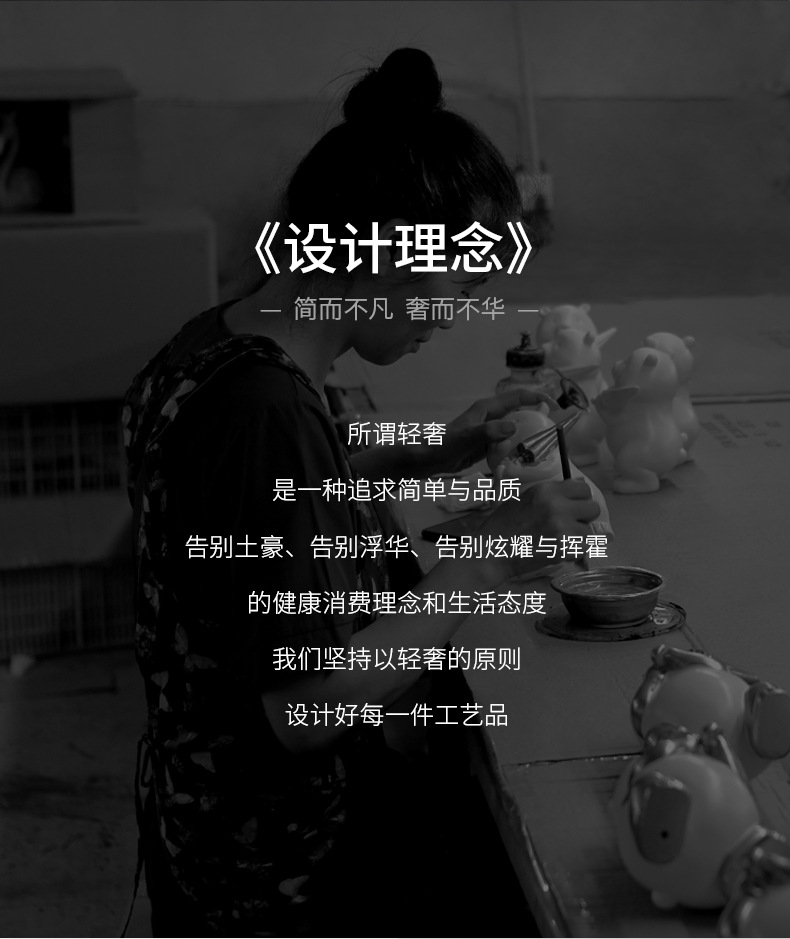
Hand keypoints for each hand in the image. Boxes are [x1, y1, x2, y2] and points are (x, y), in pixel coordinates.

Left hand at [415, 388, 555, 476]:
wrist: (425, 459)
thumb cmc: (442, 446)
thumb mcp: (465, 439)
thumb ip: (487, 432)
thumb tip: (512, 427)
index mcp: (487, 409)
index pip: (518, 397)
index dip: (537, 398)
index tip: (554, 407)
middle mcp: (490, 417)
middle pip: (520, 413)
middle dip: (538, 419)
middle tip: (553, 433)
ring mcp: (489, 432)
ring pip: (515, 430)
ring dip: (529, 437)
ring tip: (543, 448)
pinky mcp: (486, 445)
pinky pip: (507, 445)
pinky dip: (517, 450)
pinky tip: (523, 461)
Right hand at [476, 479, 600, 581]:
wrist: (491, 551)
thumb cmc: (502, 525)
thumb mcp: (521, 498)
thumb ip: (547, 494)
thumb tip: (569, 490)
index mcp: (546, 490)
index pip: (583, 488)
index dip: (580, 499)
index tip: (573, 508)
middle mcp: (556, 504)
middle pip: (592, 508)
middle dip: (583, 519)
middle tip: (569, 526)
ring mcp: (561, 526)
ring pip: (589, 531)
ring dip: (578, 538)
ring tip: (560, 541)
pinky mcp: (563, 546)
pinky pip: (583, 548)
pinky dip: (573, 553)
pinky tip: (557, 552)